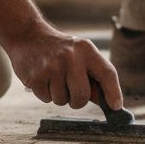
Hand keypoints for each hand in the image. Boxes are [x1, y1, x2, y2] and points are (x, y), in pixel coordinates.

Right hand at [4, 27, 122, 110]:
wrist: (29, 36)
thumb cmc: (60, 52)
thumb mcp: (80, 55)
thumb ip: (94, 78)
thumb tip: (111, 104)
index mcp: (86, 50)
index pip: (107, 73)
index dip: (114, 92)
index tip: (116, 107)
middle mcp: (71, 56)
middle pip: (82, 96)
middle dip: (78, 101)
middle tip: (71, 91)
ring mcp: (52, 66)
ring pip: (63, 100)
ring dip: (59, 96)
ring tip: (53, 78)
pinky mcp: (36, 76)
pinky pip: (46, 99)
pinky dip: (45, 94)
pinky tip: (43, 78)